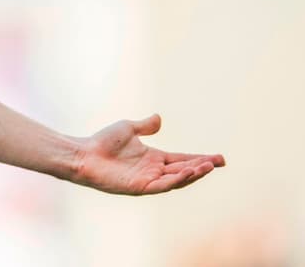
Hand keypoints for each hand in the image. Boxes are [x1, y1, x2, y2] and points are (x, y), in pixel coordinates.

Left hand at [73, 114, 224, 194]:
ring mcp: (148, 180)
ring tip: (209, 166)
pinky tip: (188, 172)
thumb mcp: (128, 129)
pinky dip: (176, 179)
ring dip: (194, 173)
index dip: (200, 159)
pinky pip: (162, 185)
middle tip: (220, 162)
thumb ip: (145, 126)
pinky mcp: (140, 187)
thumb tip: (159, 118)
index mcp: (154, 158)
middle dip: (203, 167)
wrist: (84, 153)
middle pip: (184, 169)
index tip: (219, 158)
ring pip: (177, 179)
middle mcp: (154, 170)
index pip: (182, 159)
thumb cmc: (102, 142)